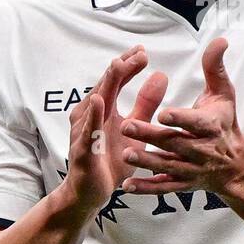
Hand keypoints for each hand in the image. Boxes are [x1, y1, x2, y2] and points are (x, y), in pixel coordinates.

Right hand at [64, 44, 167, 212]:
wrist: (90, 192)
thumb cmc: (110, 158)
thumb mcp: (135, 128)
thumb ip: (145, 104)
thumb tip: (160, 75)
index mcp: (103, 109)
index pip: (115, 81)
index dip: (128, 65)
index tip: (143, 51)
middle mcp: (90, 115)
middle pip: (106, 86)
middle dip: (121, 68)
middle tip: (138, 53)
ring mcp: (84, 132)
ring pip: (94, 104)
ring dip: (106, 84)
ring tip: (118, 66)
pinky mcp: (83, 151)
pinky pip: (89, 132)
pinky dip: (93, 116)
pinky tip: (100, 102)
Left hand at [118, 37, 243, 195]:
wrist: (237, 165)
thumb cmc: (226, 123)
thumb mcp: (225, 94)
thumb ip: (215, 68)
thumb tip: (220, 39)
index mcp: (211, 127)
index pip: (195, 122)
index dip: (180, 118)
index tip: (163, 112)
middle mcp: (202, 150)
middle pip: (175, 143)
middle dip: (151, 136)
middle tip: (126, 126)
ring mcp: (192, 170)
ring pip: (167, 166)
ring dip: (146, 162)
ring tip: (125, 154)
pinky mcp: (183, 184)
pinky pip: (164, 188)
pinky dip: (146, 189)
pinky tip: (127, 185)